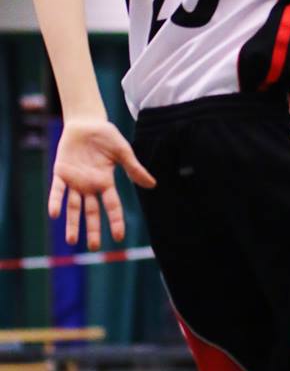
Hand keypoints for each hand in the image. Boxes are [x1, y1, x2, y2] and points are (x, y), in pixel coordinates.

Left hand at [48, 119, 155, 249]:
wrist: (85, 122)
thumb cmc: (107, 136)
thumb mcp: (123, 152)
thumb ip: (134, 169)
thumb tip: (152, 185)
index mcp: (106, 182)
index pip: (112, 206)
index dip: (116, 221)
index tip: (119, 237)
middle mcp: (90, 186)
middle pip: (92, 212)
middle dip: (93, 229)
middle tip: (94, 247)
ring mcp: (75, 181)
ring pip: (74, 206)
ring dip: (72, 223)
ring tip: (71, 240)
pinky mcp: (61, 172)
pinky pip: (58, 190)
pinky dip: (56, 202)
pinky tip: (55, 214)